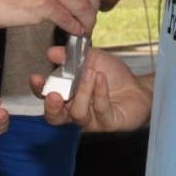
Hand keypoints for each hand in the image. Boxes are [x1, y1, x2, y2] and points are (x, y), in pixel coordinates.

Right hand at [33, 45, 151, 132]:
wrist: (140, 87)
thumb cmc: (113, 75)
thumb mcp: (92, 59)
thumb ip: (72, 56)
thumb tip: (51, 52)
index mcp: (67, 96)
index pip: (47, 97)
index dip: (39, 90)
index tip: (35, 77)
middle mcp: (76, 111)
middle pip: (56, 118)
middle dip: (52, 107)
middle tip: (54, 94)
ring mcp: (92, 120)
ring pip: (79, 114)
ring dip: (83, 92)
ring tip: (91, 73)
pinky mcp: (109, 123)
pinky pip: (101, 111)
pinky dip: (100, 93)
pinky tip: (102, 78)